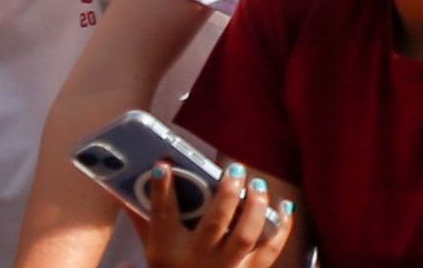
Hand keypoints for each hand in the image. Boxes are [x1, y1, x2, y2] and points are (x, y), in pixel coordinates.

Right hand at [134, 164, 295, 267]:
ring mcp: (224, 267)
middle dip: (226, 193)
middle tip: (235, 169)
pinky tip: (285, 205)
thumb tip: (137, 180)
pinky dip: (281, 227)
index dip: (162, 190)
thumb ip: (145, 219)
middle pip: (214, 222)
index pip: (162, 216)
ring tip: (258, 183)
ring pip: (245, 236)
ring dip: (255, 207)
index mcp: (167, 250)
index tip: (164, 164)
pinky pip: (270, 250)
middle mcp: (197, 258)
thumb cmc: (171, 267)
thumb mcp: (152, 249)